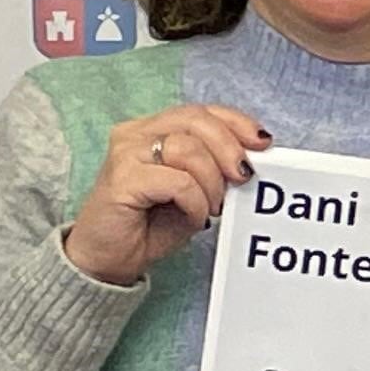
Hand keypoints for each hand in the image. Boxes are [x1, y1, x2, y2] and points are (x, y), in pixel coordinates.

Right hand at [62, 104, 267, 287]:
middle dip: (229, 150)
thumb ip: (213, 169)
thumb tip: (250, 159)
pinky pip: (178, 181)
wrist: (107, 259)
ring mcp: (125, 153)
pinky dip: (195, 201)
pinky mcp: (122, 178)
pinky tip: (194, 217)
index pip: (200, 111)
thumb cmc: (148, 225)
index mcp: (153, 129)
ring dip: (211, 182)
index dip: (235, 122)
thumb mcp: (193, 192)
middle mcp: (136, 133)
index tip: (262, 143)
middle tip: (242, 179)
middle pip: (196, 120)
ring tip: (211, 207)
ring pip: (188, 148)